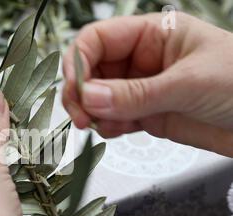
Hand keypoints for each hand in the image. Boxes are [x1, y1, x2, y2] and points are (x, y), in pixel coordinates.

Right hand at [63, 13, 232, 156]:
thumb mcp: (188, 83)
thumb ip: (135, 94)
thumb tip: (89, 98)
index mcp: (153, 35)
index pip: (98, 40)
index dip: (79, 62)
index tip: (76, 89)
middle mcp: (143, 60)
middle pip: (92, 71)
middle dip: (81, 93)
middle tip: (81, 116)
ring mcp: (143, 89)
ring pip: (99, 98)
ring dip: (93, 113)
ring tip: (100, 126)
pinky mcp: (147, 115)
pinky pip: (114, 119)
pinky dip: (108, 127)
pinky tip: (116, 131)